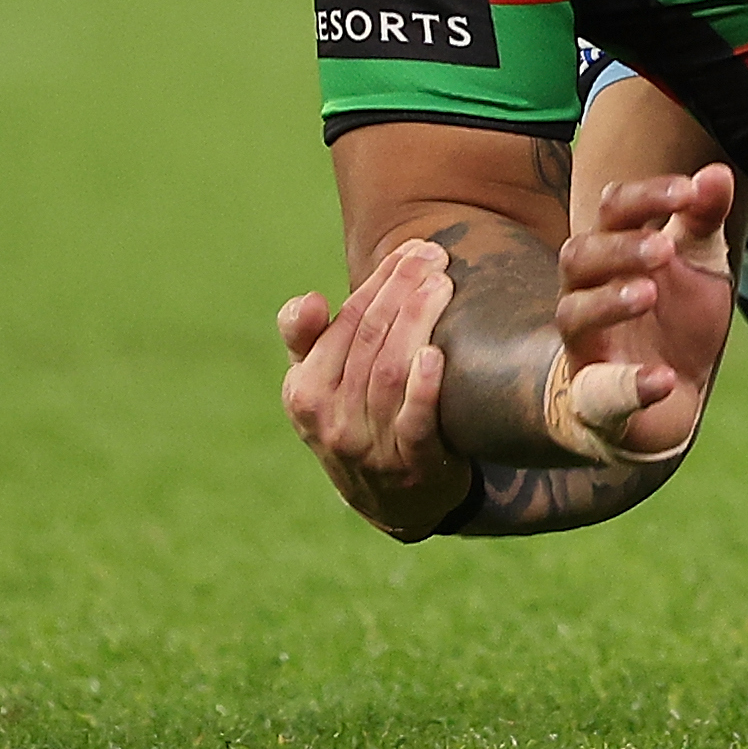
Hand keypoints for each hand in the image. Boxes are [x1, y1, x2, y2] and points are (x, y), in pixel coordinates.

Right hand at [277, 238, 468, 539]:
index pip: (342, 323)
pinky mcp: (411, 466)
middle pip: (368, 339)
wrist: (392, 500)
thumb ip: (307, 338)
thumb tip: (307, 300)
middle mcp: (329, 420)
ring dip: (417, 322)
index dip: (378, 281)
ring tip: (444, 284)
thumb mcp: (320, 384)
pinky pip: (414, 422)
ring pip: (389, 372)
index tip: (413, 248)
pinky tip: (436, 354)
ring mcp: (369, 445)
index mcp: (304, 392)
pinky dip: (423, 387)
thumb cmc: (356, 419)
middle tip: (435, 255)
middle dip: (402, 289)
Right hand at [546, 163, 734, 466]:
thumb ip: (703, 217)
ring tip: (649, 293)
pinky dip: (629, 386)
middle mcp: (588, 291)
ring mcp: (587, 345)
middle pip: (579, 255)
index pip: (613, 209)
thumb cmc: (673, 315)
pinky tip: (662, 379)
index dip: (647, 196)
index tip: (690, 191)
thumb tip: (717, 172)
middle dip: (620, 247)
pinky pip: (598, 392)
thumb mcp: (698, 261)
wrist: (666, 397)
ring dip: (609, 302)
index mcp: (614, 250)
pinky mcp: (594, 397)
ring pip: (573, 315)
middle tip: (663, 247)